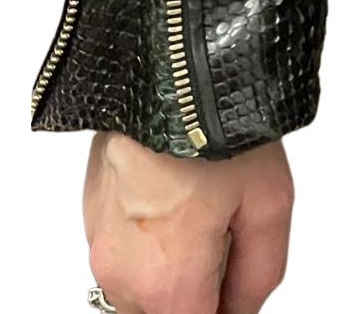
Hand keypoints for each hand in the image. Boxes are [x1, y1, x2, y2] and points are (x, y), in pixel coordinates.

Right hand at [83, 131, 293, 313]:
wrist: (169, 71)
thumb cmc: (218, 128)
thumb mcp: (270, 205)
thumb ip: (259, 275)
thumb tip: (242, 307)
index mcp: (167, 283)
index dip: (224, 305)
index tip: (235, 278)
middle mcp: (121, 274)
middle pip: (164, 311)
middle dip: (198, 289)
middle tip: (228, 237)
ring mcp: (98, 243)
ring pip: (140, 288)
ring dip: (173, 266)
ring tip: (204, 208)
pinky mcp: (90, 212)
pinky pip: (123, 249)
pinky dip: (150, 237)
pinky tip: (179, 193)